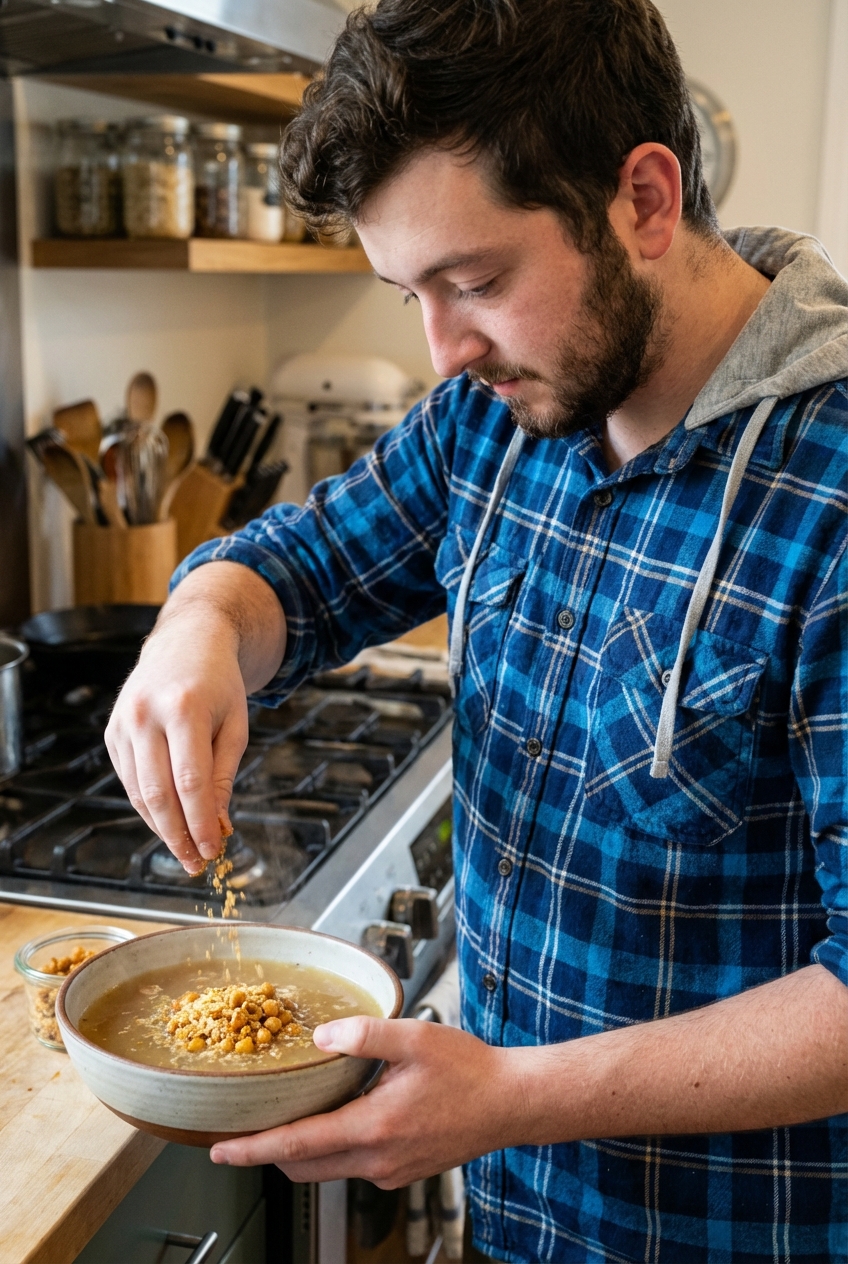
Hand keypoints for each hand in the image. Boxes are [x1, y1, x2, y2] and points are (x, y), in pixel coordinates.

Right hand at [105, 609, 247, 872]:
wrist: (186, 642)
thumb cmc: (218, 683)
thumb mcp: (235, 724)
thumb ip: (224, 775)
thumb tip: (218, 825)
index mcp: (184, 709)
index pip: (190, 783)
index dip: (200, 823)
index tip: (212, 850)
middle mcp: (146, 715)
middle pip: (159, 794)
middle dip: (177, 835)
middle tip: (195, 862)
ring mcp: (124, 723)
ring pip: (139, 792)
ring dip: (161, 828)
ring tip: (184, 850)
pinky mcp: (112, 732)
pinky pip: (129, 780)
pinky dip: (148, 806)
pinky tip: (168, 822)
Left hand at [209, 1017, 523, 1186]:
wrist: (512, 1103)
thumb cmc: (470, 1071)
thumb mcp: (414, 1038)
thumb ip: (363, 1034)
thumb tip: (320, 1037)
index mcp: (374, 1128)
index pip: (297, 1146)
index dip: (253, 1149)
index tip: (220, 1151)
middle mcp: (378, 1160)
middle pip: (303, 1167)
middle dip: (267, 1154)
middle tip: (241, 1133)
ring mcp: (391, 1171)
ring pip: (327, 1169)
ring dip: (300, 1151)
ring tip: (285, 1120)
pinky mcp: (403, 1171)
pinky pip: (353, 1166)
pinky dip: (331, 1149)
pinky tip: (337, 1119)